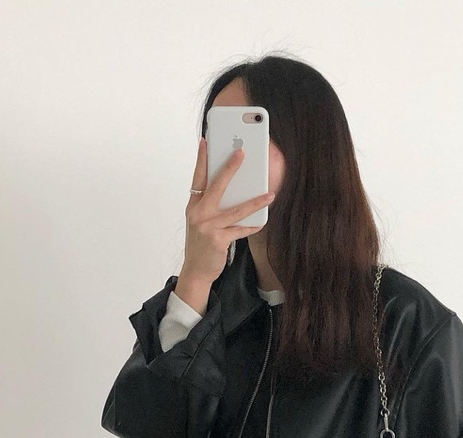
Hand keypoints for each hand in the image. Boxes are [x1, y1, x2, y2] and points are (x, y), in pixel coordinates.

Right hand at [181, 137, 274, 285]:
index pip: (197, 177)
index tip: (206, 141)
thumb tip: (233, 191)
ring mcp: (208, 227)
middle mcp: (198, 214)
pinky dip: (252, 226)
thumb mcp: (200, 222)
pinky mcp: (218, 240)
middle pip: (216, 186)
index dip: (202, 159)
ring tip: (269, 194)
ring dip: (254, 201)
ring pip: (235, 210)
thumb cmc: (201, 244)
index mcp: (193, 206)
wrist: (195, 271)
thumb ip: (211, 205)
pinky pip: (240, 230)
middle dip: (229, 168)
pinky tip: (262, 221)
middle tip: (241, 152)